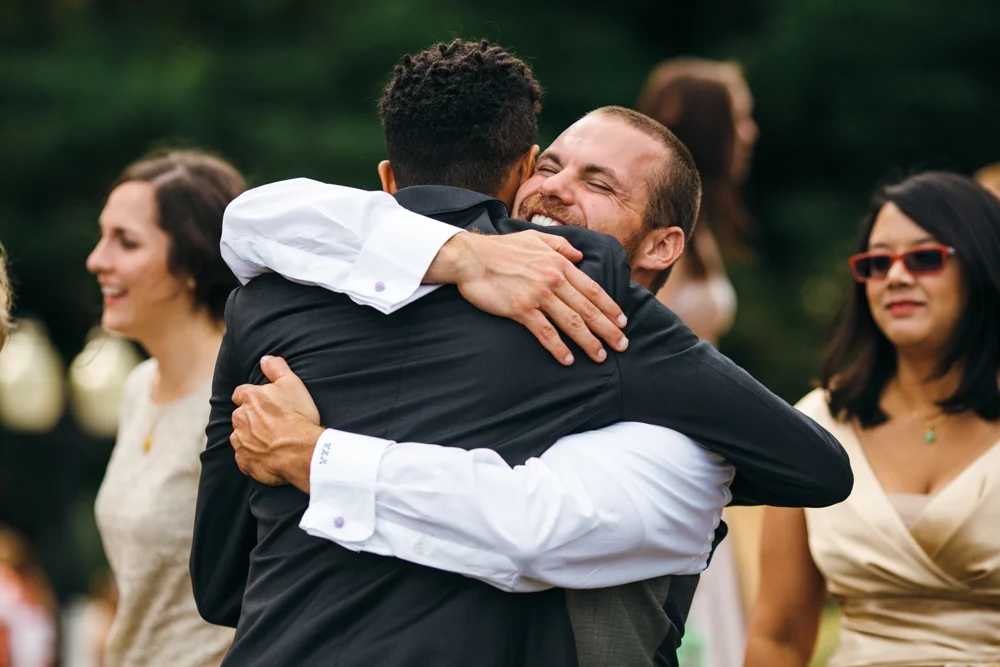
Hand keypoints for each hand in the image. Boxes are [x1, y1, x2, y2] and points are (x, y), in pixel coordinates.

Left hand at [230, 356, 324, 492]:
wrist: (301, 451)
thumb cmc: (298, 416)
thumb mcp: (293, 384)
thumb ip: (276, 368)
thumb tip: (265, 358)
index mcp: (249, 398)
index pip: (241, 393)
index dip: (252, 397)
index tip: (263, 403)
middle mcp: (240, 419)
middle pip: (240, 416)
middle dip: (251, 418)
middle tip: (272, 422)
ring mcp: (240, 442)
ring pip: (241, 436)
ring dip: (251, 437)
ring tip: (272, 440)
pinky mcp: (244, 461)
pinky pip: (245, 457)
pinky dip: (254, 456)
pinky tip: (270, 455)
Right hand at [425, 231, 628, 365]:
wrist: (470, 257)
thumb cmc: (502, 248)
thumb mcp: (535, 238)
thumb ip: (561, 246)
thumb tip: (579, 256)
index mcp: (560, 264)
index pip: (593, 289)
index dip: (610, 307)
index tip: (622, 322)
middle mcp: (553, 280)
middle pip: (588, 309)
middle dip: (608, 329)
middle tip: (622, 345)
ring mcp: (538, 295)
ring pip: (571, 322)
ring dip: (588, 342)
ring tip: (600, 356)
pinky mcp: (521, 309)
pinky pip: (545, 332)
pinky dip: (558, 347)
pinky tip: (568, 359)